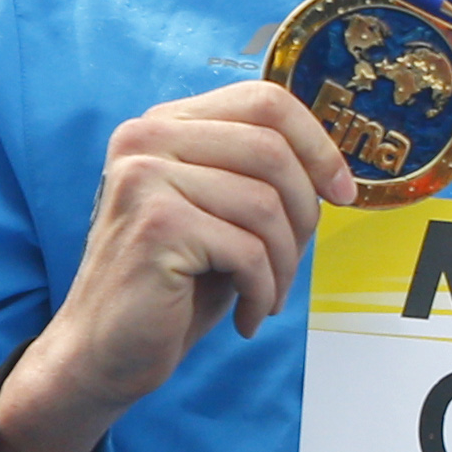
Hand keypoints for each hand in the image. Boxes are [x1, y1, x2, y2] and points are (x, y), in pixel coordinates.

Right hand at [0, 81, 353, 451]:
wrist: (107, 349)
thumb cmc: (176, 282)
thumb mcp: (223, 211)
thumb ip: (261, 173)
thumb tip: (336, 166)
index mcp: (165, 124)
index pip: (266, 102)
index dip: (318, 145)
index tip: (343, 192)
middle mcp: (145, 140)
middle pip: (273, 151)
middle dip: (304, 214)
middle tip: (293, 262)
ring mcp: (144, 179)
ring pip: (266, 205)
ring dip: (284, 263)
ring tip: (268, 294)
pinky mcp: (155, 226)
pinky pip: (248, 251)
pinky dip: (263, 291)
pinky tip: (248, 316)